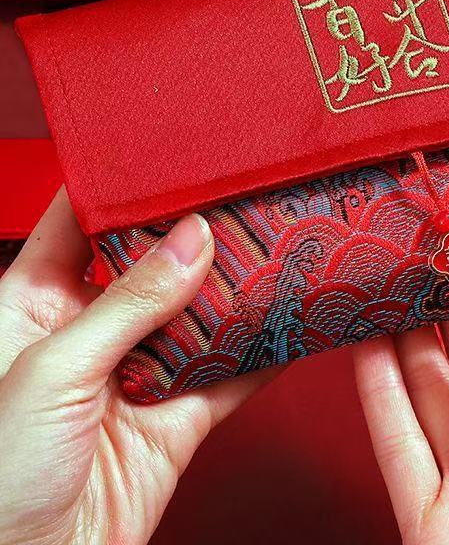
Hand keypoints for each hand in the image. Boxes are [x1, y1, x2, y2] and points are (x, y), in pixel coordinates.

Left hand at [0, 189, 279, 544]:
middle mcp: (91, 329)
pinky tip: (288, 320)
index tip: (170, 157)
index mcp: (36, 303)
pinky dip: (263, 350)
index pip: (81, 223)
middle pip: (154, 264)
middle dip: (197, 234)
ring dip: (238, 288)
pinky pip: (229, 373)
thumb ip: (129, 302)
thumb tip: (191, 240)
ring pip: (199, 313)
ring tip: (276, 246)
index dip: (124, 189)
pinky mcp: (178, 414)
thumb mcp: (54, 369)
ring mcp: (140, 370)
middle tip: (241, 198)